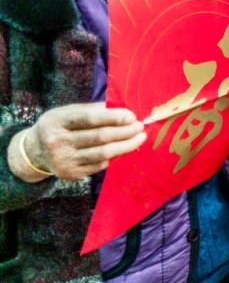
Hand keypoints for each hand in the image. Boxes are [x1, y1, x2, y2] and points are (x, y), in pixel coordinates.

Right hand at [9, 103, 145, 181]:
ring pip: (103, 153)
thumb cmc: (59, 126)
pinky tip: (122, 148)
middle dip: (125, 131)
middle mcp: (58, 142)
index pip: (89, 119)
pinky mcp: (70, 174)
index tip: (132, 116)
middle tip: (140, 126)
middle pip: (100, 137)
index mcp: (57, 122)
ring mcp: (64, 160)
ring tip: (140, 138)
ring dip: (126, 145)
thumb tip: (122, 109)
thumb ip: (92, 110)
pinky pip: (99, 165)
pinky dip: (114, 156)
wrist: (34, 152)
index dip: (113, 117)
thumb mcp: (68, 112)